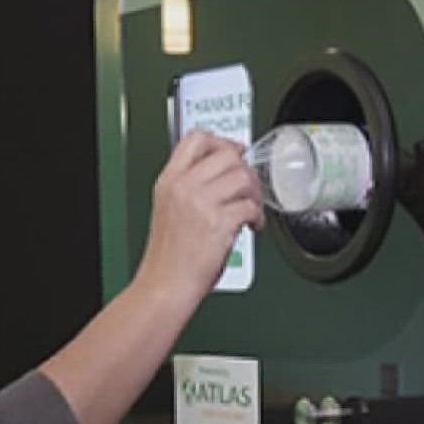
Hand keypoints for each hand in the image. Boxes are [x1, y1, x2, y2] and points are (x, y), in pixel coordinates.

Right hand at [134, 130, 263, 303]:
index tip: (236, 153)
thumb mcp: (169, 209)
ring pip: (243, 177)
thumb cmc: (169, 257)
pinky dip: (258, 216)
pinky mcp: (218, 222)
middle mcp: (184, 186)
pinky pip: (250, 206)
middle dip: (246, 170)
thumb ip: (190, 188)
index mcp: (169, 180)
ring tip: (252, 210)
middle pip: (227, 154)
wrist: (165, 285)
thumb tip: (224, 175)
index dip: (222, 142)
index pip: (196, 139)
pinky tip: (252, 226)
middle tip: (250, 188)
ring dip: (255, 193)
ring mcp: (201, 203)